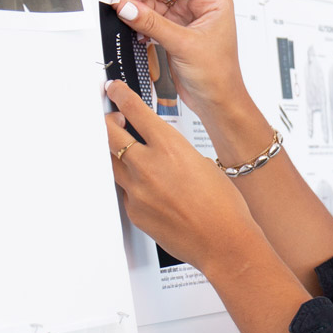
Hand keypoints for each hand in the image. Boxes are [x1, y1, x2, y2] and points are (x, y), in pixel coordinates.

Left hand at [103, 79, 256, 268]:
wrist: (224, 242)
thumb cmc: (224, 206)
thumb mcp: (204, 164)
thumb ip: (177, 153)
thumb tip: (163, 153)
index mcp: (170, 147)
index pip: (135, 111)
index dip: (121, 96)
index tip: (115, 90)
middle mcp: (148, 166)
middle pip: (110, 134)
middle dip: (108, 121)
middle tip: (111, 117)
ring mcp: (137, 191)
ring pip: (111, 162)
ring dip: (115, 152)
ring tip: (123, 150)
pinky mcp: (135, 212)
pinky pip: (124, 191)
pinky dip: (130, 184)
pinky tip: (143, 186)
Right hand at [111, 0, 243, 113]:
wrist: (216, 100)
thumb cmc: (218, 75)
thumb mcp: (184, 45)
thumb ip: (153, 24)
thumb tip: (129, 7)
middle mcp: (201, 2)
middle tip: (124, 0)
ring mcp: (186, 14)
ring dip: (139, 3)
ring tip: (127, 13)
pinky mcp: (174, 27)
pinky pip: (152, 13)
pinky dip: (141, 17)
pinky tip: (136, 26)